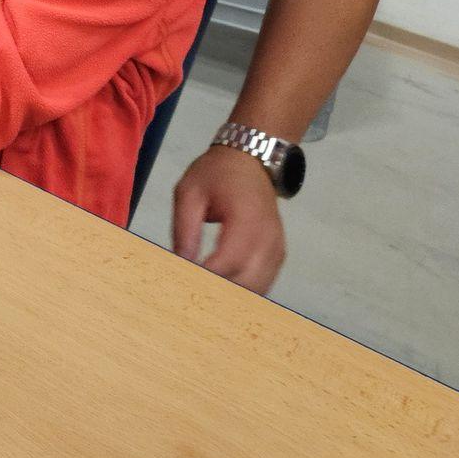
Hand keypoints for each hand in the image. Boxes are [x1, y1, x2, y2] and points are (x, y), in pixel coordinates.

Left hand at [171, 144, 286, 292]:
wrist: (251, 159)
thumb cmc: (217, 173)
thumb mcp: (189, 192)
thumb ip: (185, 228)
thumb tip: (181, 263)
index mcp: (246, 220)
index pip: (227, 262)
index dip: (205, 278)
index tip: (180, 284)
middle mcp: (268, 238)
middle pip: (247, 283)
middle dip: (218, 293)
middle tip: (188, 295)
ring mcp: (277, 248)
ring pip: (258, 289)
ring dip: (232, 297)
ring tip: (202, 297)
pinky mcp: (278, 254)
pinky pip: (264, 282)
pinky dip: (244, 291)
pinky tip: (221, 291)